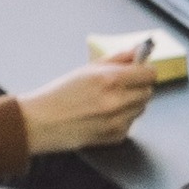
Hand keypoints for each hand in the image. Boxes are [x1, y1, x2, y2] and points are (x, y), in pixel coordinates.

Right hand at [15, 48, 161, 154]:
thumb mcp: (87, 69)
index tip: (139, 72)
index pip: (149, 74)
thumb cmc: (59, 94)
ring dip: (130, 104)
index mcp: (110, 79)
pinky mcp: (115, 136)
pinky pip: (130, 124)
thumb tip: (138, 51)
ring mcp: (118, 121)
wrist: (40, 123)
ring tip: (106, 102)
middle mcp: (117, 101)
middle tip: (120, 87)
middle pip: (148, 92)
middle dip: (137, 87)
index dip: (144, 71)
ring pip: (140, 108)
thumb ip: (117, 59)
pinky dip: (121, 119)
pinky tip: (101, 116)